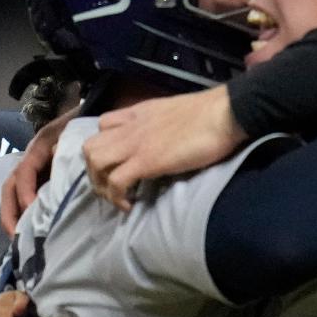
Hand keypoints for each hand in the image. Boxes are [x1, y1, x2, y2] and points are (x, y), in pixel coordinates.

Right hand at [2, 107, 77, 235]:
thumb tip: (58, 160)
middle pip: (10, 186)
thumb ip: (68, 147)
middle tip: (16, 235)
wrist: (96, 112)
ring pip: (15, 194)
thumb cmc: (86, 123)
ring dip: (15, 215)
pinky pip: (29, 196)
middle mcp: (32, 160)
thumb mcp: (77, 132)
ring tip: (20, 238)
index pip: (23, 172)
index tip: (32, 208)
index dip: (25, 191)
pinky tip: (32, 230)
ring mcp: (35, 169)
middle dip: (10, 211)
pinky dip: (26, 213)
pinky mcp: (43, 178)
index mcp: (39, 148)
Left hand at [83, 87, 244, 209]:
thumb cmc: (213, 112)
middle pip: (90, 147)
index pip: (104, 125)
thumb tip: (165, 138)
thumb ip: (162, 123)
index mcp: (139, 113)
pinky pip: (115, 182)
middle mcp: (131, 127)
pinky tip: (129, 205)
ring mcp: (136, 144)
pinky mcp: (146, 161)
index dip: (105, 145)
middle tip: (111, 184)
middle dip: (95, 170)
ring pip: (95, 162)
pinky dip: (117, 197)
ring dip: (101, 184)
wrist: (226, 113)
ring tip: (117, 196)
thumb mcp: (177, 112)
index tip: (117, 161)